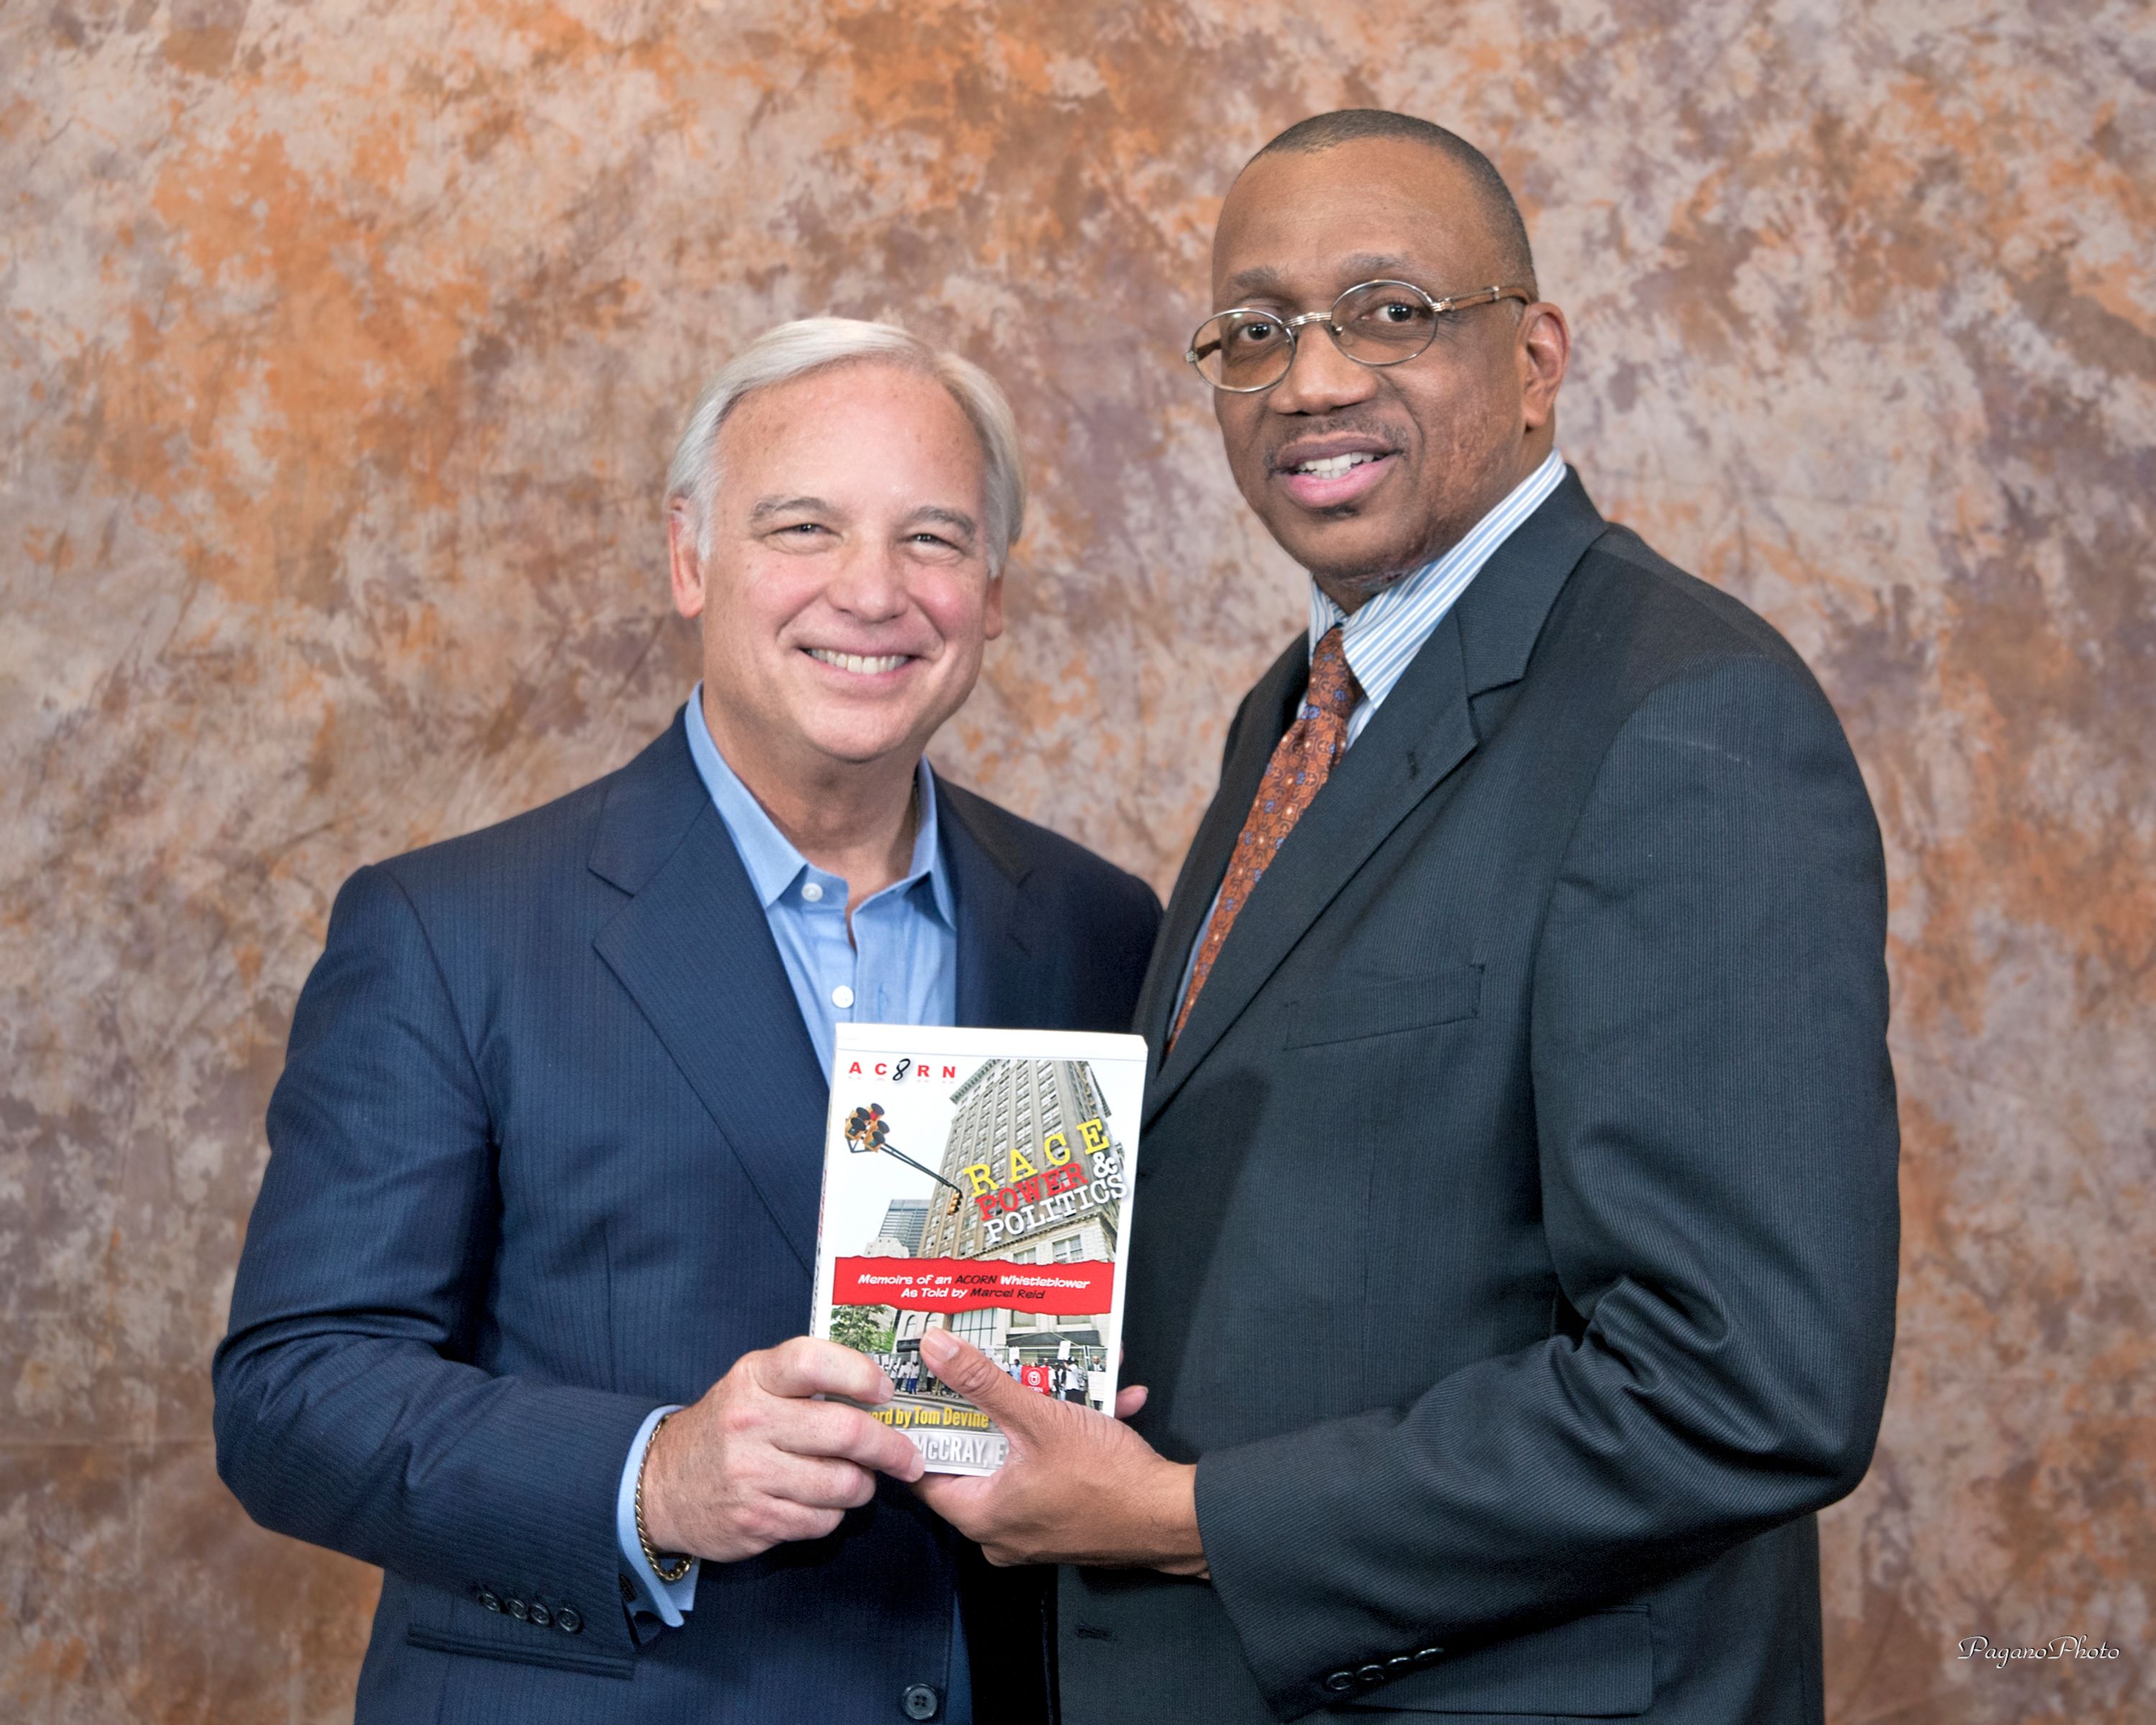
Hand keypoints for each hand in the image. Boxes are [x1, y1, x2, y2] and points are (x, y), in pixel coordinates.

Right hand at [640, 1336, 924, 1562]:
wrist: (661, 1485)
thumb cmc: (726, 1427)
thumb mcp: (753, 1384)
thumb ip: (806, 1379)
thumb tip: (878, 1388)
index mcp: (755, 1378)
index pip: (814, 1362)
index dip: (860, 1374)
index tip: (885, 1390)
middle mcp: (751, 1422)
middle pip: (845, 1432)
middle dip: (890, 1447)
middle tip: (908, 1456)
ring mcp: (751, 1475)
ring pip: (842, 1484)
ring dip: (863, 1485)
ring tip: (859, 1479)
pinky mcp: (755, 1520)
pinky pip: (822, 1520)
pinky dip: (833, 1514)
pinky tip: (821, 1502)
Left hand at [911, 1329, 1207, 1575]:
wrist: (1173, 1516)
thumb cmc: (1106, 1480)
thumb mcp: (1038, 1419)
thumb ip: (982, 1382)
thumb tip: (935, 1350)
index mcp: (981, 1515)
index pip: (924, 1471)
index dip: (923, 1428)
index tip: (923, 1390)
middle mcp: (1001, 1530)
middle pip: (978, 1458)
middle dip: (993, 1407)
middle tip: (987, 1368)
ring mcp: (1036, 1527)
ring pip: (1024, 1456)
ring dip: (1044, 1413)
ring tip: (1059, 1374)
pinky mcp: (1068, 1518)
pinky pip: (1058, 1469)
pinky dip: (1076, 1434)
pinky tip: (1109, 1398)